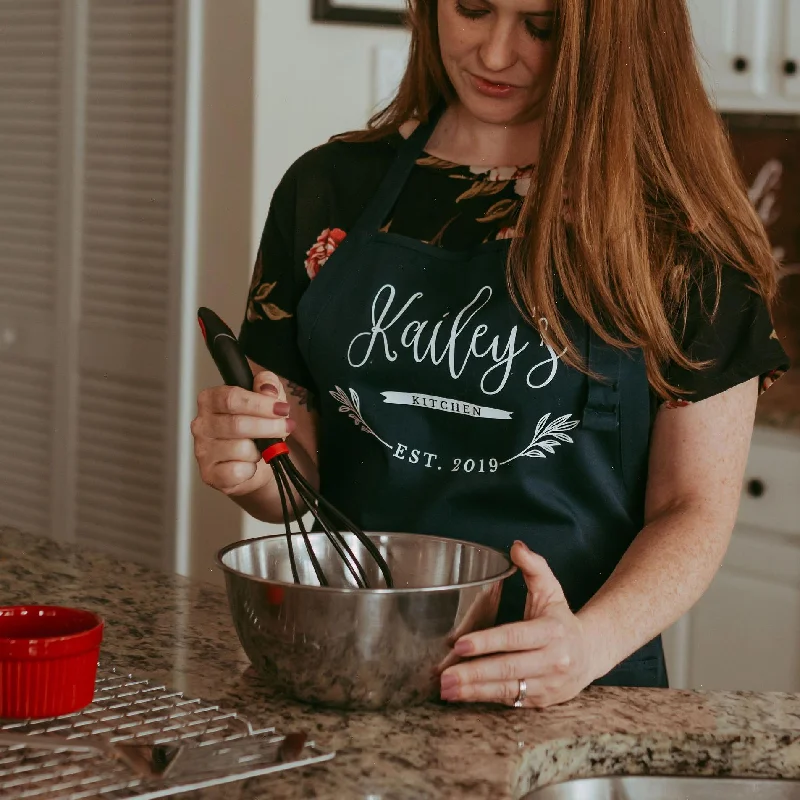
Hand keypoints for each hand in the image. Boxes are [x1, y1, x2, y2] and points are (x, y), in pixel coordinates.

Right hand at [191, 370, 294, 496]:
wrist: (257, 464)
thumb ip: (268, 385)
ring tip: (262, 448)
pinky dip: (251, 468)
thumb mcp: (268, 400)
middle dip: (268, 426)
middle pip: (237, 423)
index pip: (231, 398)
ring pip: (240, 448)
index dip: (260, 404)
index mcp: (210, 400)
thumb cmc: (258, 430)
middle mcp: (201, 424)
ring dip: (261, 449)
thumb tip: (267, 388)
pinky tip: (251, 464)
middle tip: (286, 427)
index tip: (281, 408)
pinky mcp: (209, 474)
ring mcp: (202, 450)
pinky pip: (237, 471)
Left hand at [439, 541, 596, 707]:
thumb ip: (534, 567)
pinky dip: (483, 698)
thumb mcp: (551, 589)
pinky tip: (462, 695)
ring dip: (474, 691)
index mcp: (552, 631)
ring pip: (506, 689)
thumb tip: (515, 547)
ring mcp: (547, 684)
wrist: (590, 653)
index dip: (487, 642)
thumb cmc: (561, 618)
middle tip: (445, 675)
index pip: (515, 637)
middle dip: (473, 673)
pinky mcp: (540, 701)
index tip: (460, 643)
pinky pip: (509, 700)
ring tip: (446, 689)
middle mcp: (553, 661)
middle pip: (507, 668)